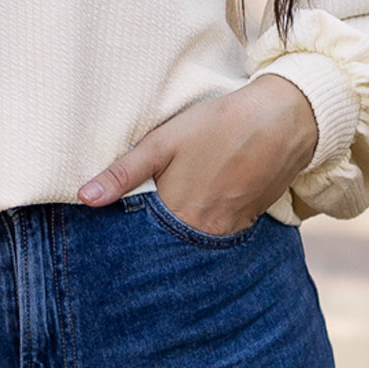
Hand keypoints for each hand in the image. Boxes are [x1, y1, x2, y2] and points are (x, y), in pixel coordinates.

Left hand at [78, 76, 318, 236]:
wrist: (283, 120)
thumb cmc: (218, 125)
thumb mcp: (163, 142)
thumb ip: (124, 173)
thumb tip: (85, 198)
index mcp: (179, 216)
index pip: (143, 243)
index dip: (126, 243)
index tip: (110, 245)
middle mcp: (205, 232)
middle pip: (168, 247)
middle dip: (150, 245)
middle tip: (132, 241)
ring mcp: (230, 230)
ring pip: (193, 244)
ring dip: (177, 239)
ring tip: (162, 224)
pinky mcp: (248, 221)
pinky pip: (218, 236)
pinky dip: (203, 230)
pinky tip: (196, 212)